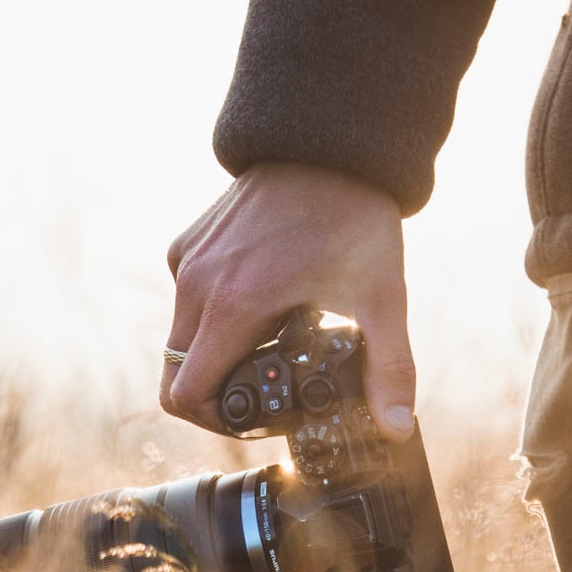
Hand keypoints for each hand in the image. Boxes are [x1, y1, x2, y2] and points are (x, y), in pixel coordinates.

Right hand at [164, 161, 414, 440]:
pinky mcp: (186, 246)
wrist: (329, 144)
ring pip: (178, 340)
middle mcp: (197, 287)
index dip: (213, 421)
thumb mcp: (382, 299)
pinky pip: (184, 301)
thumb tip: (396, 426)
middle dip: (212, 394)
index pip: (186, 395)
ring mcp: (187, 264)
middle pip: (175, 375)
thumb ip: (389, 368)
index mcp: (235, 307)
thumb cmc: (354, 217)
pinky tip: (257, 297)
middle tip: (259, 391)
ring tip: (266, 341)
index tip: (249, 417)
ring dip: (213, 354)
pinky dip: (211, 315)